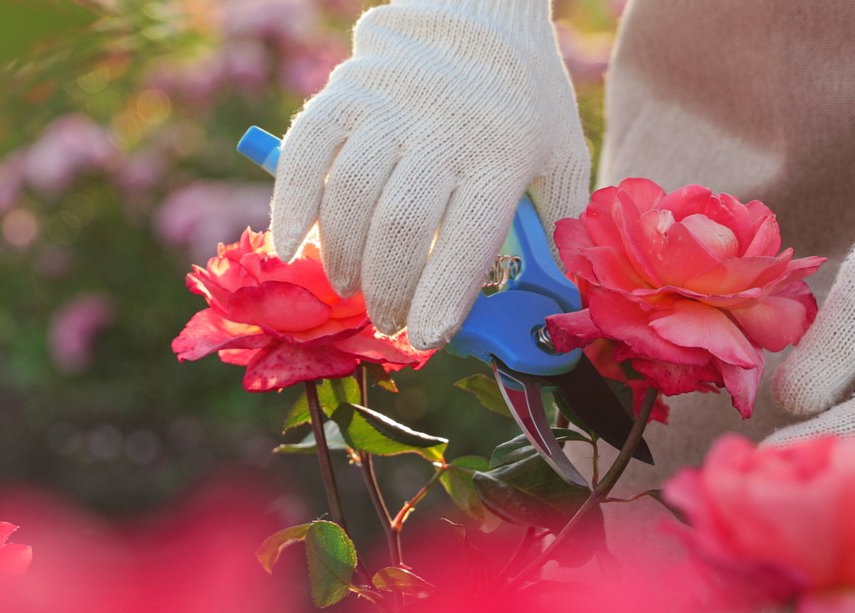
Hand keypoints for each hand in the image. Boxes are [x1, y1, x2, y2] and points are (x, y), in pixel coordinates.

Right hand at [271, 0, 589, 348]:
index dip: (443, 296)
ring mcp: (387, 108)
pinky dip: (292, 202)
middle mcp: (442, 129)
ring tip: (352, 289)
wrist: (481, 13)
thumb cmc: (526, 100)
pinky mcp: (344, 92)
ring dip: (345, 257)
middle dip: (389, 289)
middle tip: (388, 321)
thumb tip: (552, 301)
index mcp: (502, 153)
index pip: (467, 239)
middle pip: (401, 225)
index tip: (427, 338)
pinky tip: (291, 246)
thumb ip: (556, 225)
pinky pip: (305, 152)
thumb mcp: (562, 155)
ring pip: (350, 195)